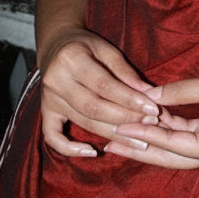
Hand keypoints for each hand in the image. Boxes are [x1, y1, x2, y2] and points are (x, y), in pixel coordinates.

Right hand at [39, 30, 160, 157]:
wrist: (55, 46)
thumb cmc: (86, 46)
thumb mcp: (107, 50)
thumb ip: (125, 72)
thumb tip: (149, 94)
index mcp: (71, 58)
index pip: (104, 85)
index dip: (129, 100)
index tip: (152, 109)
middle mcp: (56, 80)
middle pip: (94, 108)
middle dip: (125, 118)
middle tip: (150, 125)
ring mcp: (48, 98)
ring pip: (83, 122)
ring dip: (113, 134)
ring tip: (138, 140)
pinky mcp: (46, 111)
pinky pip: (52, 137)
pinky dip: (70, 149)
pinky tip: (93, 152)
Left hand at [103, 67, 198, 168]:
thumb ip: (181, 91)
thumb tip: (149, 94)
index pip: (168, 143)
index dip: (141, 134)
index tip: (116, 129)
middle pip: (168, 157)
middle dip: (138, 149)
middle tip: (108, 144)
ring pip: (176, 149)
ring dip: (151, 140)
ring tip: (122, 134)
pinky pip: (187, 139)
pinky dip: (169, 130)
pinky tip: (149, 121)